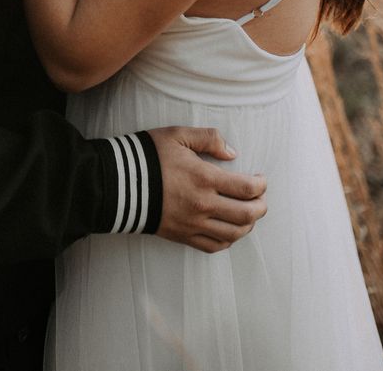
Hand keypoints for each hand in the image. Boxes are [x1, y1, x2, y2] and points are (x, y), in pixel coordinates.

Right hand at [149, 126, 266, 252]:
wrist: (121, 182)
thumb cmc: (150, 155)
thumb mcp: (178, 135)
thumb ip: (208, 138)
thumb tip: (232, 153)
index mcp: (204, 178)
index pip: (247, 188)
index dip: (261, 185)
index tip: (261, 179)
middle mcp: (202, 205)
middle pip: (246, 215)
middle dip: (261, 207)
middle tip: (261, 198)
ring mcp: (193, 224)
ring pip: (234, 234)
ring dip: (248, 225)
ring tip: (249, 214)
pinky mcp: (183, 236)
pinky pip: (214, 246)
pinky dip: (228, 240)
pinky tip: (230, 229)